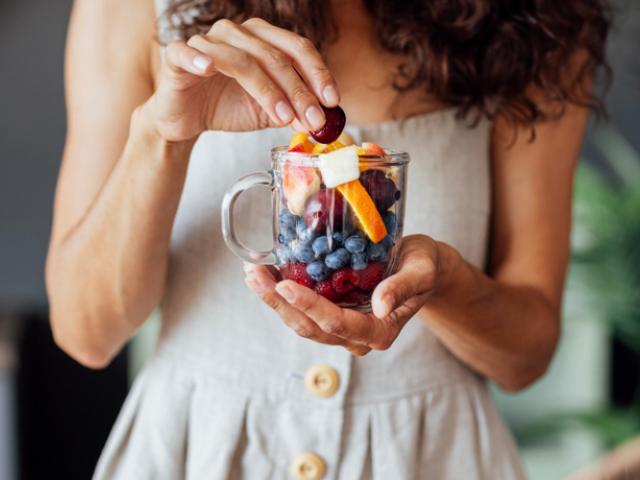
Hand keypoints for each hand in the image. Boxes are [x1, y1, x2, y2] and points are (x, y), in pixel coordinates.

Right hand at [148, 18, 338, 141]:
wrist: (187, 119)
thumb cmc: (227, 106)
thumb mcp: (268, 112)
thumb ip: (292, 112)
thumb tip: (319, 121)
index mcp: (262, 40)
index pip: (297, 48)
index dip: (317, 73)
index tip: (332, 100)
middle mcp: (237, 34)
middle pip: (275, 56)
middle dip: (299, 91)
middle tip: (313, 119)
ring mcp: (207, 42)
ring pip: (243, 60)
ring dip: (267, 90)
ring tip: (284, 117)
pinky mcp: (177, 56)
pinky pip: (187, 52)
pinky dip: (198, 59)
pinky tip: (208, 70)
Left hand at [244, 235, 441, 355]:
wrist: (421, 267)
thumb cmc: (423, 265)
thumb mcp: (421, 270)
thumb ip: (403, 287)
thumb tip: (380, 305)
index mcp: (380, 330)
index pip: (338, 323)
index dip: (309, 306)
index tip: (285, 285)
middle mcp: (358, 336)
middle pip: (311, 327)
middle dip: (279, 304)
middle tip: (255, 277)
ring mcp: (343, 328)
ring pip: (301, 322)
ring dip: (275, 300)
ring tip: (253, 275)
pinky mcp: (333, 314)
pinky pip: (303, 310)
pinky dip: (283, 294)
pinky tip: (267, 275)